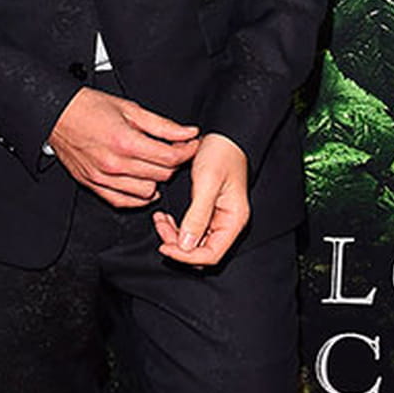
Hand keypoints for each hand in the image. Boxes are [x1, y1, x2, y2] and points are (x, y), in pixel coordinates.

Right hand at [49, 88, 199, 208]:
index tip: (191, 145)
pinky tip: (142, 183)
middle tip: (174, 151)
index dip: (187, 151)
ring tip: (154, 164)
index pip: (170, 157)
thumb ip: (163, 125)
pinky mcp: (94, 186)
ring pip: (147, 192)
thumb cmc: (89, 108)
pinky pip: (124, 201)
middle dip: (174, 163)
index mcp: (126, 142)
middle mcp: (115, 164)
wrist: (57, 114)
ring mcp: (104, 178)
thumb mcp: (130, 108)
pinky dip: (138, 196)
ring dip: (156, 180)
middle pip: (162, 175)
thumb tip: (188, 133)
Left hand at [153, 132, 249, 266]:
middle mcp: (226, 224)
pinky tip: (164, 217)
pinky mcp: (205, 213)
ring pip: (192, 243)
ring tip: (160, 219)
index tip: (166, 246)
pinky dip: (174, 228)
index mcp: (233, 220)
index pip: (211, 255)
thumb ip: (198, 215)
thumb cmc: (221, 153)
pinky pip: (189, 230)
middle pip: (200, 252)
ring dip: (173, 236)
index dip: (187, 256)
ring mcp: (216, 219)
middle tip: (161, 226)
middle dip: (178, 245)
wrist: (222, 136)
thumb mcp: (207, 182)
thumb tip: (187, 245)